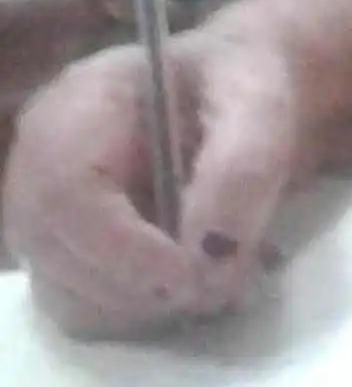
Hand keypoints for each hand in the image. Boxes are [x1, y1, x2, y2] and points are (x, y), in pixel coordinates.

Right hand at [3, 23, 298, 338]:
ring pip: (68, 294)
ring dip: (146, 304)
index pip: (65, 190)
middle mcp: (42, 164)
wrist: (236, 97)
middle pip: (57, 252)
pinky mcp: (65, 256)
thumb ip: (244, 162)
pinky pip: (85, 309)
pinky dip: (142, 312)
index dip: (119, 244)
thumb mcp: (261, 99)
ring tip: (218, 276)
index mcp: (80, 103)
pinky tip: (194, 280)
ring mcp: (48, 215)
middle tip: (217, 281)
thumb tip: (209, 250)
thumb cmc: (240, 85)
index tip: (187, 271)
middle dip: (139, 283)